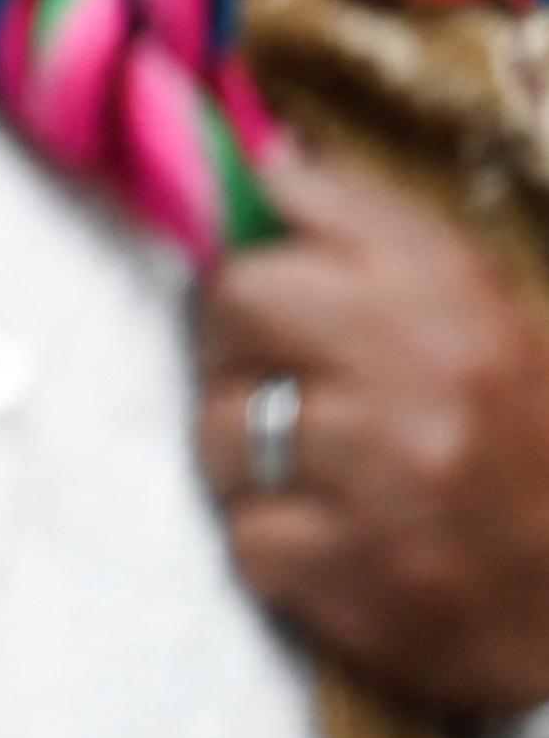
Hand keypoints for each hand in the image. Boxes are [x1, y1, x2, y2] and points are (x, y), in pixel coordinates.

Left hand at [200, 133, 548, 721]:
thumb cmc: (533, 457)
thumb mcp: (495, 327)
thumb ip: (379, 239)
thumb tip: (271, 159)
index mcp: (462, 310)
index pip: (294, 220)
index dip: (265, 259)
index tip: (277, 288)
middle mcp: (423, 385)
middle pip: (236, 307)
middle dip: (242, 348)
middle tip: (299, 391)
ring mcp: (387, 486)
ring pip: (220, 428)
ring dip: (252, 456)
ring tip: (331, 479)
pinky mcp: (355, 577)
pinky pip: (246, 534)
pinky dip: (277, 545)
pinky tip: (342, 549)